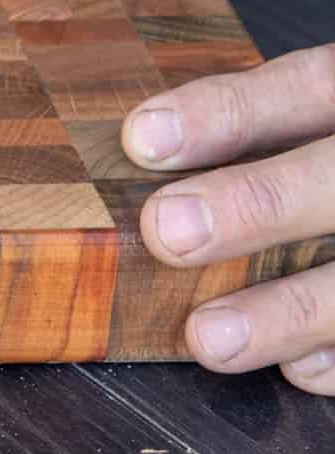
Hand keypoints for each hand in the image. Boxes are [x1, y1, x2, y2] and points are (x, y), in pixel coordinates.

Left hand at [123, 45, 334, 391]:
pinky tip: (302, 369)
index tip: (142, 139)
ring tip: (209, 337)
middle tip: (166, 231)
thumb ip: (259, 130)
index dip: (230, 112)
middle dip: (261, 202)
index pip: (313, 84)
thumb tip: (137, 155)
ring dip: (294, 308)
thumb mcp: (324, 119)